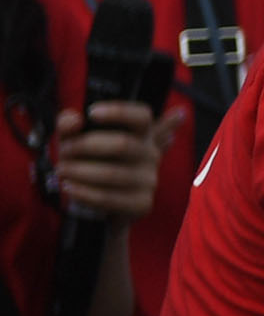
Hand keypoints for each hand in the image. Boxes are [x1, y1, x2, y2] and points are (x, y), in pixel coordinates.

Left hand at [49, 98, 166, 222]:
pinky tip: (69, 187)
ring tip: (61, 170)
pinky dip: (84, 193)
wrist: (104, 204)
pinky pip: (108, 197)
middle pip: (123, 144)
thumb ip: (70, 125)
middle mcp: (150, 154)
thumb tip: (73, 121)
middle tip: (63, 151)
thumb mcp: (79, 141)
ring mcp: (148, 180)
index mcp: (142, 133)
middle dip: (85, 146)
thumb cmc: (92, 163)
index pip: (142, 116)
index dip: (120, 112)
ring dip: (79, 171)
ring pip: (112, 173)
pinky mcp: (141, 203)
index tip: (91, 113)